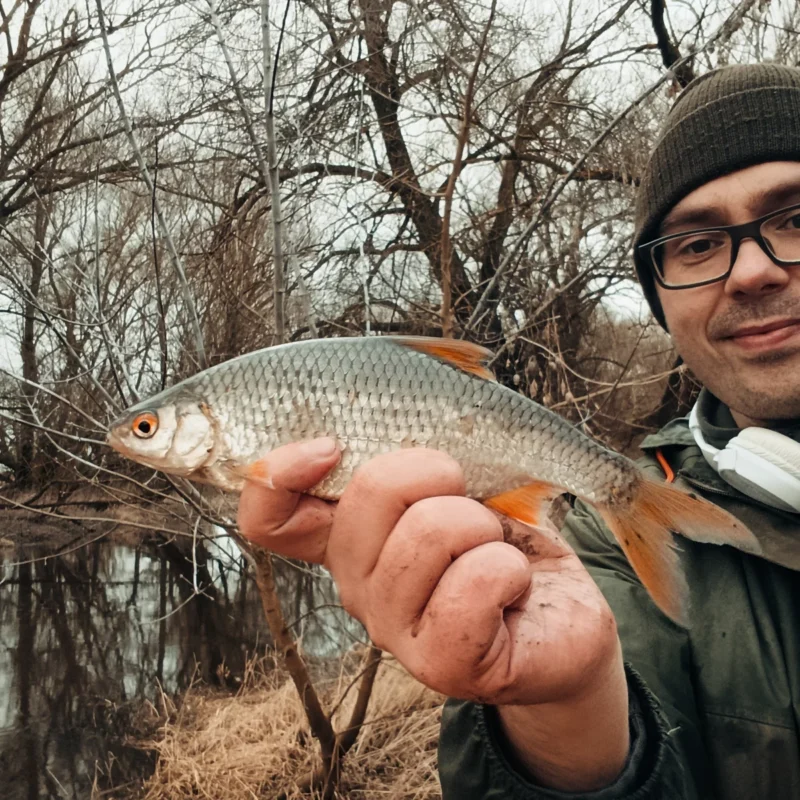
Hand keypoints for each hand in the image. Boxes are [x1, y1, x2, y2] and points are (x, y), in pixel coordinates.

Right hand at [238, 440, 627, 788]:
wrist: (561, 620)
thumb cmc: (505, 543)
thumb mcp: (459, 488)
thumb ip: (416, 464)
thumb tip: (383, 423)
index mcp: (352, 539)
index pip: (270, 516)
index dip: (276, 474)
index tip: (329, 448)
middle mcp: (358, 586)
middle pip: (368, 495)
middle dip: (439, 473)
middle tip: (469, 502)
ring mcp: (395, 631)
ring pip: (429, 532)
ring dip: (483, 526)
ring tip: (495, 550)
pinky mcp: (444, 664)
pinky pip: (476, 581)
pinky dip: (511, 566)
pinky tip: (513, 585)